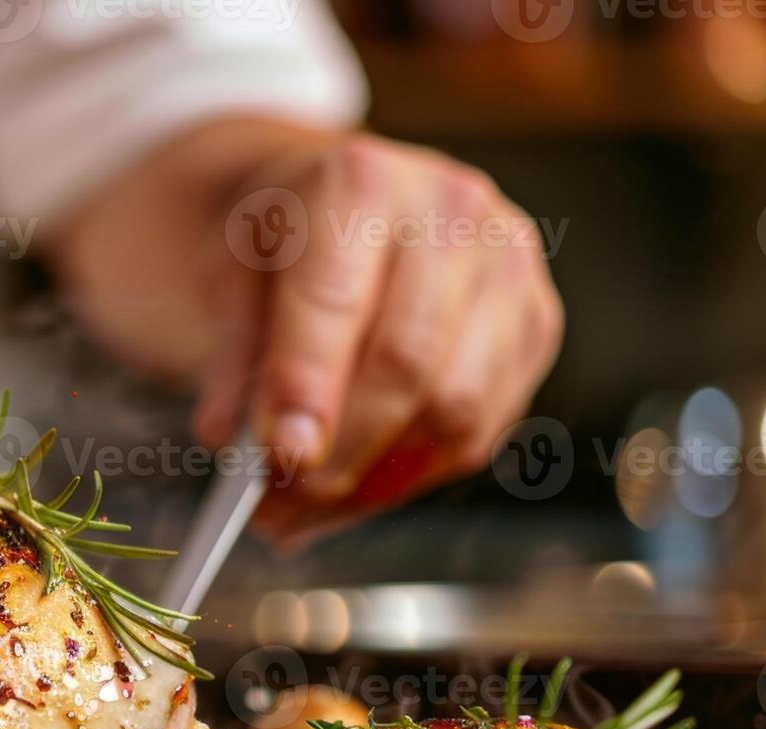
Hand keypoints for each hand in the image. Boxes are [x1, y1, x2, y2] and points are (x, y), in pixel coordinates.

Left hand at [54, 119, 562, 545]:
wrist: (349, 199)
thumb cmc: (286, 236)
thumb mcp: (230, 272)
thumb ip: (234, 355)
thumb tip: (235, 440)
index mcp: (361, 182)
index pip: (335, 299)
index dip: (306, 386)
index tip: (278, 457)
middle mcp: (452, 212)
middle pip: (407, 363)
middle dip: (340, 452)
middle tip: (279, 505)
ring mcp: (508, 267)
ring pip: (456, 408)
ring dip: (376, 480)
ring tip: (307, 509)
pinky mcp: (536, 323)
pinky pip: (483, 429)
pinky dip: (413, 476)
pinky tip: (360, 488)